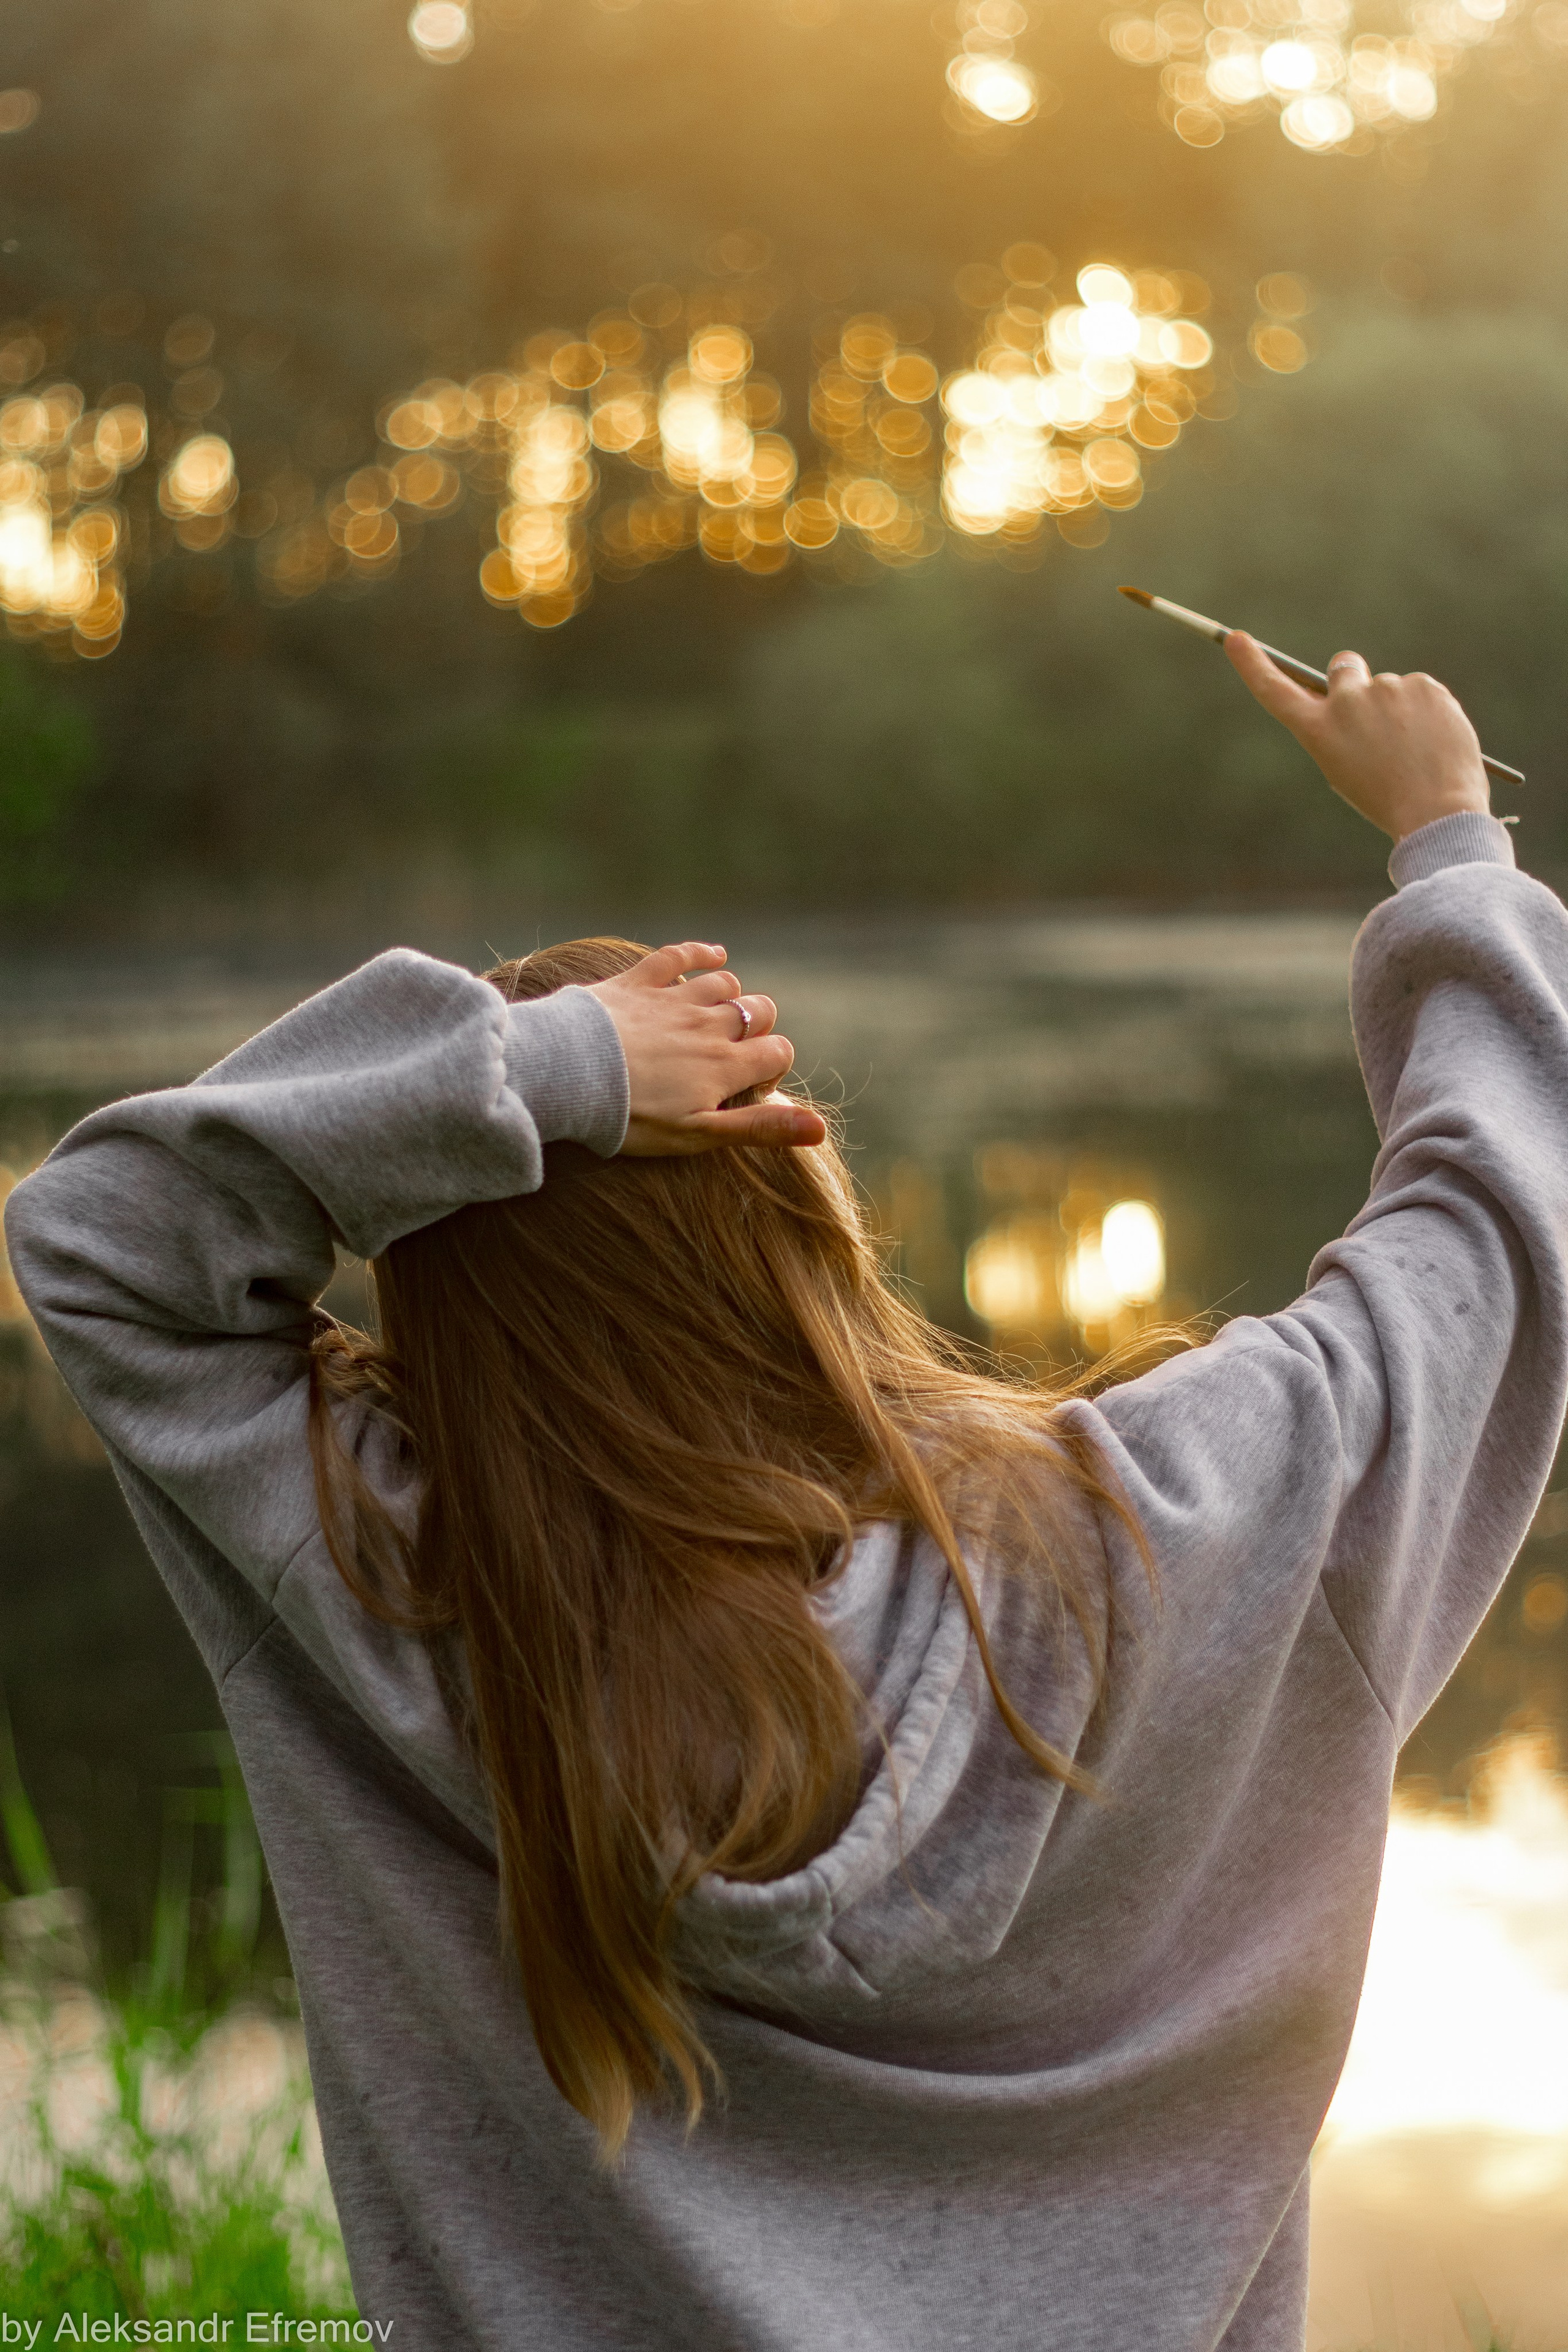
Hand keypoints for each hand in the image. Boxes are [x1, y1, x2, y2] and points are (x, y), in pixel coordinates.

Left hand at [587, 942, 826, 1157]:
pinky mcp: (638, 983)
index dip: (773, 1067)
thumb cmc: (633, 1117)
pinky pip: (678, 957)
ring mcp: (674, 1000)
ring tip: (718, 1015)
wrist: (570, 1076)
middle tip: (734, 1053)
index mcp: (726, 1065)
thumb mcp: (699, 1134)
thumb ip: (760, 1128)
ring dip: (730, 995)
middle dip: (758, 1027)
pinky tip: (712, 954)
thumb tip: (821, 1129)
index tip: (751, 1086)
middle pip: (758, 1012)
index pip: (777, 1053)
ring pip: (724, 984)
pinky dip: (700, 953)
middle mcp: (709, 1025)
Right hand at [1224, 633, 1490, 841]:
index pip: (1276, 690)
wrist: (1437, 812)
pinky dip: (1428, 709)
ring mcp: (1386, 688)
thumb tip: (1359, 693)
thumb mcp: (1346, 769)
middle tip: (1377, 715)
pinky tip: (1434, 739)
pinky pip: (1421, 689)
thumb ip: (1340, 728)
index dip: (1253, 664)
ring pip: (1389, 686)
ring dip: (1399, 706)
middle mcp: (1347, 701)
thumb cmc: (1388, 800)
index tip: (1236, 639)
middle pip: (1344, 666)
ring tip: (1415, 747)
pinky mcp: (1423, 684)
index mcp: (1318, 730)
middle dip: (1355, 679)